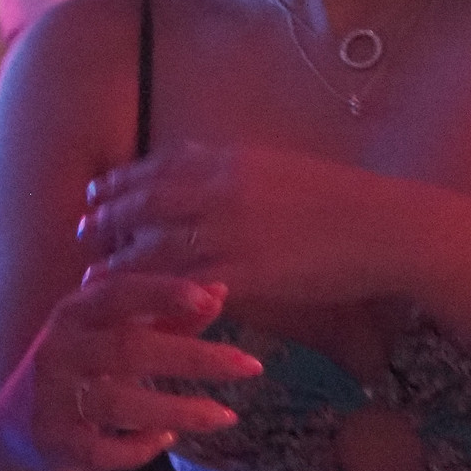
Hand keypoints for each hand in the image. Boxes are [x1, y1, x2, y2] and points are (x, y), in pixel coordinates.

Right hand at [0, 272, 254, 470]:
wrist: (16, 428)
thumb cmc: (82, 369)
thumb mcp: (114, 336)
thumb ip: (165, 317)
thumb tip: (220, 291)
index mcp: (74, 313)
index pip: (117, 293)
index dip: (161, 292)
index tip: (209, 298)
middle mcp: (58, 349)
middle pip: (128, 348)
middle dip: (193, 357)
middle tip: (250, 365)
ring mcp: (51, 397)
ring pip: (119, 403)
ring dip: (177, 409)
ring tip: (225, 416)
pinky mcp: (52, 440)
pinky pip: (101, 450)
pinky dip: (138, 448)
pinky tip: (167, 439)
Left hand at [75, 142, 420, 311]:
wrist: (388, 227)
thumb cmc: (340, 197)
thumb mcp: (276, 164)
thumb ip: (228, 163)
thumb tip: (188, 153)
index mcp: (229, 162)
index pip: (158, 167)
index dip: (120, 181)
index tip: (95, 192)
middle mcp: (222, 193)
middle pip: (146, 205)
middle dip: (108, 220)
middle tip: (82, 235)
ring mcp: (233, 234)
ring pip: (159, 250)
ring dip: (121, 266)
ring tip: (94, 280)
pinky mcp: (249, 274)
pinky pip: (191, 291)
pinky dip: (161, 303)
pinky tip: (142, 317)